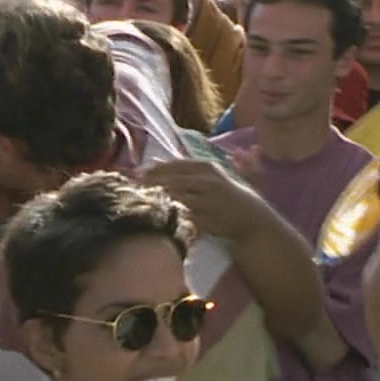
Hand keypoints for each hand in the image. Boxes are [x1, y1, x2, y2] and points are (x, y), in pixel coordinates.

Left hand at [139, 158, 269, 240]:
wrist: (249, 216)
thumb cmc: (224, 194)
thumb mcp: (208, 176)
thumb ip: (182, 169)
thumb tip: (153, 161)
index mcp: (206, 167)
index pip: (174, 166)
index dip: (154, 169)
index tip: (135, 173)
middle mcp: (207, 181)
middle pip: (172, 180)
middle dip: (150, 182)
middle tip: (131, 185)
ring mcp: (208, 200)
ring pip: (176, 197)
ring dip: (157, 198)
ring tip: (139, 198)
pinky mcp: (206, 219)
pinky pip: (183, 216)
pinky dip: (169, 214)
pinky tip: (156, 214)